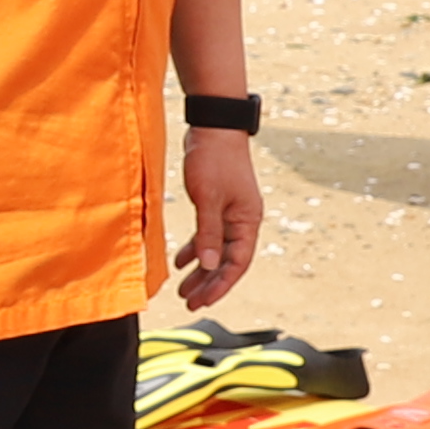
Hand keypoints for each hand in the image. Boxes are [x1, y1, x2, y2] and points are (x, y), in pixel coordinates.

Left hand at [175, 123, 263, 310]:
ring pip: (216, 249)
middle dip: (209, 283)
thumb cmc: (214, 159)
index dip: (220, 285)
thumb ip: (208, 233)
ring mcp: (231, 212)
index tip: (203, 302)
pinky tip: (181, 260)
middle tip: (190, 302)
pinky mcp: (218, 204)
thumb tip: (208, 265)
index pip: (237, 263)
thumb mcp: (208, 199)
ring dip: (201, 270)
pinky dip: (196, 248)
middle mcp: (243, 220)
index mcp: (247, 221)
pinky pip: (208, 234)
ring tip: (183, 288)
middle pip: (227, 260)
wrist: (214, 126)